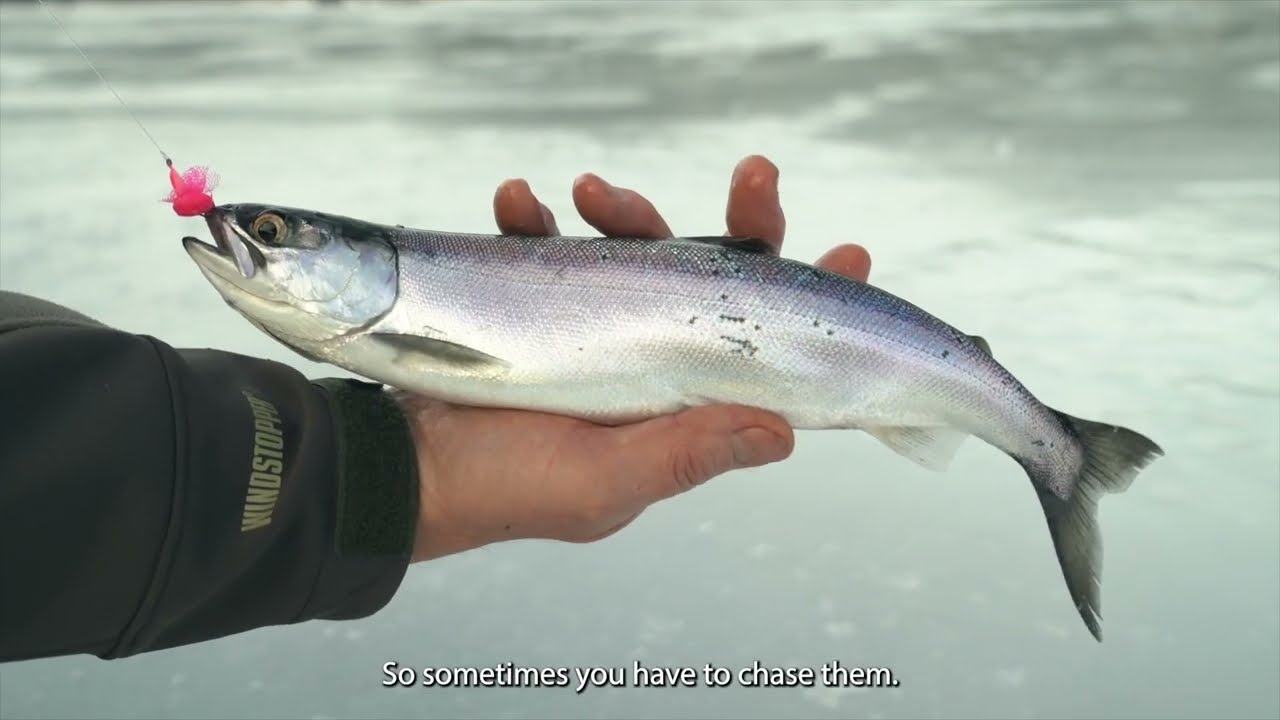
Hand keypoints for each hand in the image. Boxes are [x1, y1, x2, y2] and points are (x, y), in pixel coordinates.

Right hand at [399, 155, 872, 562]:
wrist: (408, 469)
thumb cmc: (510, 490)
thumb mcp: (602, 483)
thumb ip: (683, 456)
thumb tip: (782, 434)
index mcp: (680, 402)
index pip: (762, 347)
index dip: (809, 300)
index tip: (851, 251)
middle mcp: (649, 354)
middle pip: (715, 275)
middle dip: (741, 218)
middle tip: (757, 172)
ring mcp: (594, 321)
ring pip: (635, 246)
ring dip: (622, 208)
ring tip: (584, 190)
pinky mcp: (536, 297)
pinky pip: (546, 242)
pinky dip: (532, 216)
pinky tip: (514, 200)